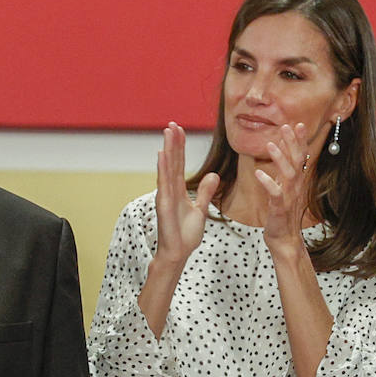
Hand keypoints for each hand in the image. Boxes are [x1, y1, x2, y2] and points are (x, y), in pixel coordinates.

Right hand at [154, 122, 219, 264]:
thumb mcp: (201, 210)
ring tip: (168, 132)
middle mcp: (170, 189)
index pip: (180, 164)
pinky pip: (164, 183)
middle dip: (173, 142)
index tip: (180, 130)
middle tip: (173, 124)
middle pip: (173, 161)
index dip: (180, 147)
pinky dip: (163, 168)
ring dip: (168, 149)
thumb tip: (213, 175)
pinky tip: (162, 155)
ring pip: (168, 168)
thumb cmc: (186, 234)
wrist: (178, 253)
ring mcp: (166, 195)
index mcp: (178, 190)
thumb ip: (205, 192)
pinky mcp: (165, 204)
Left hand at [254, 122, 310, 258]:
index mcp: (295, 181)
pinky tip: (259, 173)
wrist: (284, 238)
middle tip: (287, 126)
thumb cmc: (282, 213)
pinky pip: (275, 194)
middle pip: (297, 161)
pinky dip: (268, 183)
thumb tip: (282, 152)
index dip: (298, 141)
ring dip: (280, 159)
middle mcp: (295, 187)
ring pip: (288, 175)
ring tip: (270, 145)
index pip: (300, 157)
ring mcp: (289, 198)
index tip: (296, 124)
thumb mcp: (284, 188)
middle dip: (293, 143)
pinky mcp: (279, 209)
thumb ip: (284, 171)